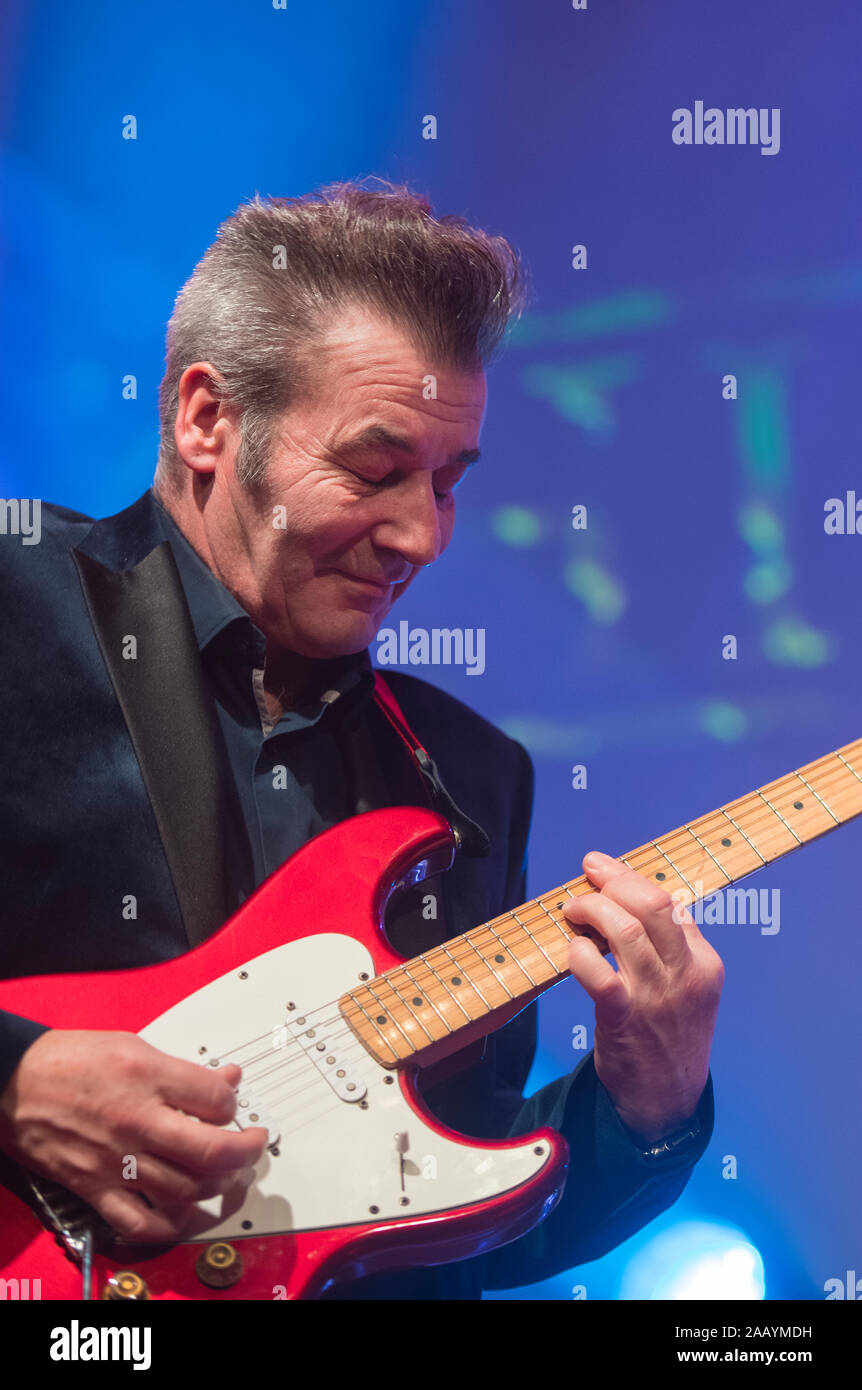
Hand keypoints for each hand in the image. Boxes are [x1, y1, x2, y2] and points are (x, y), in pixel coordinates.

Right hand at [0, 1030, 267, 1241]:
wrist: (13, 1084)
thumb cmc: (67, 1061)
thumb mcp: (131, 1046)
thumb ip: (182, 1069)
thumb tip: (225, 1080)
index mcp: (146, 1076)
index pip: (215, 1100)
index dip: (234, 1104)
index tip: (234, 1105)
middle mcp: (135, 1120)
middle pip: (211, 1150)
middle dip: (245, 1152)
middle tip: (253, 1146)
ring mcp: (115, 1159)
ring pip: (185, 1189)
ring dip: (215, 1187)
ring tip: (224, 1176)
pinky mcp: (94, 1187)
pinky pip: (140, 1221)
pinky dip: (169, 1225)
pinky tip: (184, 1214)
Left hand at [563, 851, 723, 1143]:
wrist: (665, 1103)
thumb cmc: (666, 1036)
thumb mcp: (687, 988)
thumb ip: (669, 947)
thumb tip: (630, 898)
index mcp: (704, 963)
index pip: (670, 902)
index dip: (630, 877)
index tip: (602, 867)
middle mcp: (686, 976)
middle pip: (652, 905)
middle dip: (613, 881)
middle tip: (585, 877)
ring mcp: (658, 998)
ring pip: (624, 931)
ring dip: (590, 910)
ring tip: (572, 910)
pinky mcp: (626, 1020)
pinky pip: (599, 974)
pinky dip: (580, 953)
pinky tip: (572, 949)